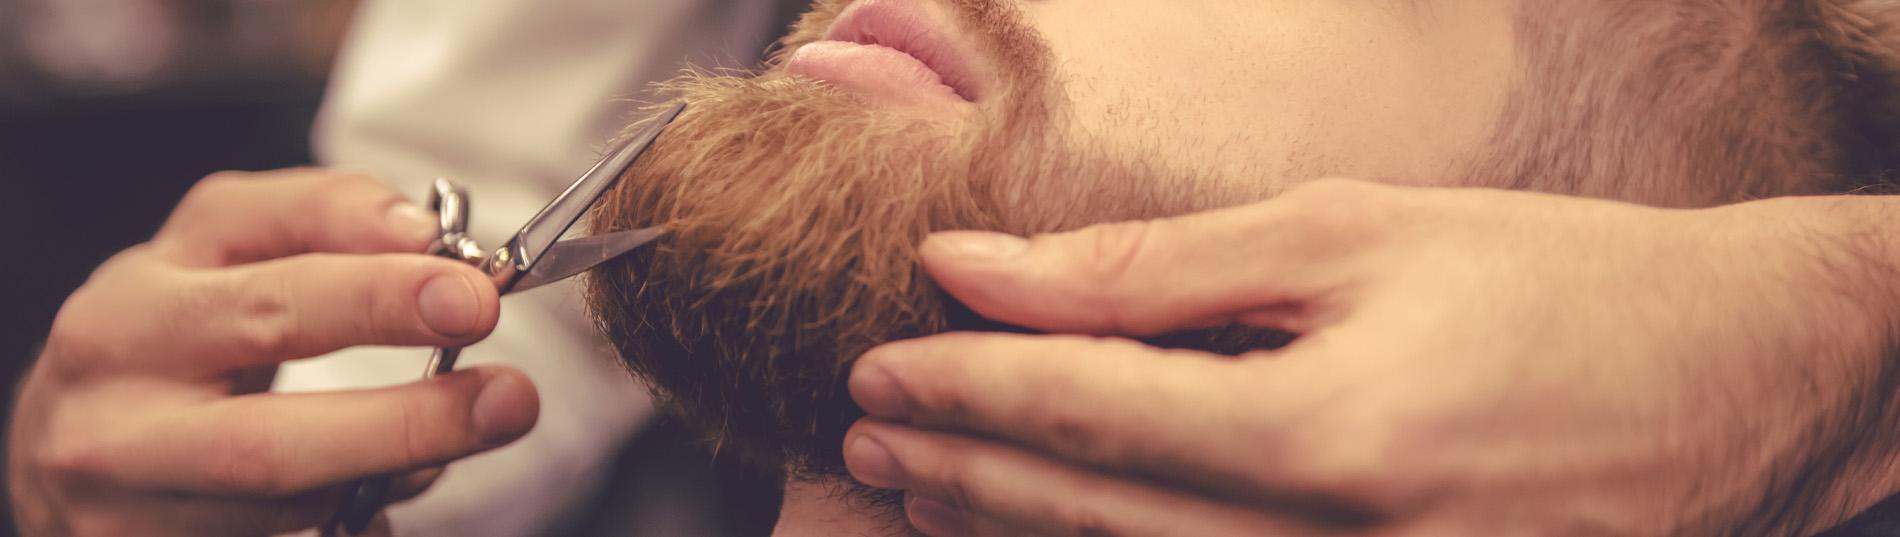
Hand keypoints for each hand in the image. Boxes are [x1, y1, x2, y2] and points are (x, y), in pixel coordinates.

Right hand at [8, 169, 540, 536]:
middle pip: (268, 431)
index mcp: (134, 306)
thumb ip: (322, 223)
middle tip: (508, 397)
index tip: (471, 292)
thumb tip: (427, 240)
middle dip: (405, 416)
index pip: (253, 269)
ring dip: (397, 470)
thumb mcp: (225, 257)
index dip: (370, 273)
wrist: (74, 447)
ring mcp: (126, 500)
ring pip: (284, 501)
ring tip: (474, 429)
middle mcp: (113, 410)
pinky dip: (355, 518)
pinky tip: (386, 496)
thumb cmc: (173, 343)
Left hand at [841, 179, 1899, 536]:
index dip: (964, 387)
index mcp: (1326, 437)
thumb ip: (1147, 264)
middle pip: (1091, 522)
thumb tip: (978, 264)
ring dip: (1016, 534)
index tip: (879, 364)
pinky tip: (1060, 531)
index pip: (1085, 414)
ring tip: (927, 489)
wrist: (1736, 381)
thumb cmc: (1550, 280)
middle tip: (868, 433)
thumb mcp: (1346, 234)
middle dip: (963, 471)